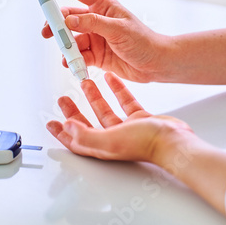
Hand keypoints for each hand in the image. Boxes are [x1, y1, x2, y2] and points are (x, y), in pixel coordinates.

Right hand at [36, 0, 171, 82]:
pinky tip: (72, 65)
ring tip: (66, 54)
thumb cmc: (143, 41)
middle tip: (47, 32)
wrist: (156, 65)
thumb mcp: (118, 29)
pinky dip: (73, 60)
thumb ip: (92, 23)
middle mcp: (96, 20)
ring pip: (71, 39)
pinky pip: (78, 56)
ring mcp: (95, 38)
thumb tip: (68, 19)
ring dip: (65, 46)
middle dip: (55, 24)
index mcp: (103, 6)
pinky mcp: (95, 55)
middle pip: (68, 17)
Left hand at [46, 72, 195, 164]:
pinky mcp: (140, 119)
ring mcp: (127, 128)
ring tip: (85, 82)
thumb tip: (68, 128)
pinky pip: (124, 102)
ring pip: (105, 110)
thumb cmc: (146, 144)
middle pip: (86, 123)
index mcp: (102, 145)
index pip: (75, 140)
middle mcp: (112, 138)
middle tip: (63, 99)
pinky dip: (117, 89)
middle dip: (73, 111)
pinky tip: (111, 78)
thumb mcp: (111, 140)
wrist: (175, 140)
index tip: (51, 123)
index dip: (61, 132)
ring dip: (93, 97)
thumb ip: (86, 136)